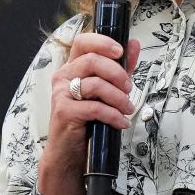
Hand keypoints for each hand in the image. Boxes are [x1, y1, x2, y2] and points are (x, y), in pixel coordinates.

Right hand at [37, 33, 140, 194]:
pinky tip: (120, 122)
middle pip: (92, 60)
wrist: (68, 152)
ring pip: (96, 84)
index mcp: (72, 68)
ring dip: (118, 98)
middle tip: (128, 88)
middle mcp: (63, 77)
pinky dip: (113, 115)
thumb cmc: (86, 120)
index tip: (120, 52)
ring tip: (127, 109)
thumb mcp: (106, 91)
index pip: (83, 42)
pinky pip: (95, 107)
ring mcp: (61, 93)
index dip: (102, 42)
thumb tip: (133, 45)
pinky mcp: (64, 111)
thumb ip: (119, 68)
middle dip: (117, 73)